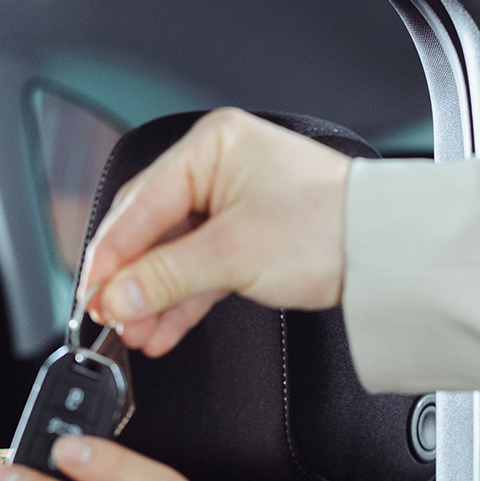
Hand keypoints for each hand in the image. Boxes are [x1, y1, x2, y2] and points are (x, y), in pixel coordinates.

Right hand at [80, 107, 352, 356]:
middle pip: (152, 228)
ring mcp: (235, 203)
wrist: (388, 255)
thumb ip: (167, 277)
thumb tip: (118, 297)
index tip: (91, 293)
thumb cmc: (329, 229)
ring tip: (134, 334)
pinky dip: (182, 300)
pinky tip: (161, 329)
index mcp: (213, 146)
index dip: (111, 254)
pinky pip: (202, 269)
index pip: (140, 203)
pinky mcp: (250, 237)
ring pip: (176, 254)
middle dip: (131, 279)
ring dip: (154, 297)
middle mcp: (220, 167)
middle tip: (107, 316)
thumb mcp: (234, 253)